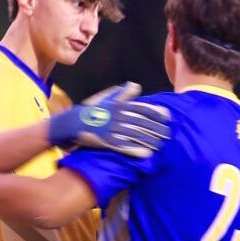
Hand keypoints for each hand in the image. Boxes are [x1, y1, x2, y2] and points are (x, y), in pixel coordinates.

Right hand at [48, 82, 170, 157]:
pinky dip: (136, 150)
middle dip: (156, 128)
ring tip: (160, 145)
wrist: (71, 123)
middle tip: (168, 134)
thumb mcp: (105, 97)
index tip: (167, 117)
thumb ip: (122, 93)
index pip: (142, 108)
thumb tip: (136, 86)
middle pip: (142, 122)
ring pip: (135, 134)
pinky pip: (124, 146)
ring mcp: (112, 129)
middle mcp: (117, 116)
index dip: (156, 113)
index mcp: (119, 105)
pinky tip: (147, 154)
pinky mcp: (107, 142)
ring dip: (149, 140)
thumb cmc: (90, 110)